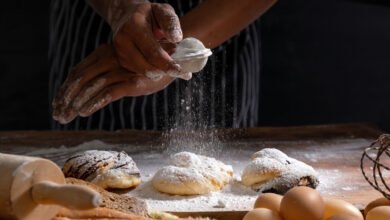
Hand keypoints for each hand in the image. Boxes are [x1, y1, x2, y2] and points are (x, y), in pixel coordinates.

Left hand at [52, 44, 174, 123]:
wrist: (173, 59)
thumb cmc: (146, 64)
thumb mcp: (123, 67)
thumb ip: (108, 74)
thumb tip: (90, 91)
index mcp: (103, 54)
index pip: (77, 71)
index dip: (65, 88)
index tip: (57, 103)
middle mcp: (109, 59)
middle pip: (80, 79)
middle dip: (66, 98)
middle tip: (58, 115)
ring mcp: (121, 70)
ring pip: (91, 86)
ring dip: (76, 103)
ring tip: (67, 116)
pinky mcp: (132, 82)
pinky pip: (108, 92)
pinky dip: (94, 102)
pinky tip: (84, 112)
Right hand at [111, 2, 183, 75]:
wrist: (127, 15)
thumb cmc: (149, 14)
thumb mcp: (162, 11)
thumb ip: (170, 22)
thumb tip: (176, 38)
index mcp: (134, 27)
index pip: (153, 53)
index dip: (168, 65)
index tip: (183, 72)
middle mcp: (123, 41)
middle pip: (146, 68)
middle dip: (164, 71)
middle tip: (178, 69)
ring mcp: (119, 52)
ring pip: (142, 72)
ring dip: (158, 72)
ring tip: (166, 61)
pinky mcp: (120, 60)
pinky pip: (138, 73)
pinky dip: (150, 71)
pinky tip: (156, 63)